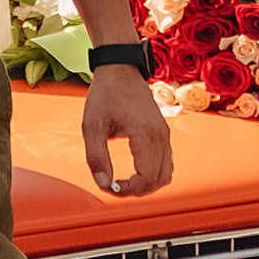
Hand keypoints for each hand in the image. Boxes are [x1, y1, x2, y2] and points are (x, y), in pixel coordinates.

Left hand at [82, 60, 172, 198]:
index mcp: (145, 134)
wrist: (120, 68)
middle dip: (137, 190)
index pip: (147, 177)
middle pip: (159, 180)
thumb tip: (103, 184)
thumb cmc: (106, 93)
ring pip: (166, 174)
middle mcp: (160, 135)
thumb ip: (96, 157)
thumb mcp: (91, 125)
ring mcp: (164, 134)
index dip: (129, 190)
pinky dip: (153, 173)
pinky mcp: (162, 133)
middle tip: (115, 186)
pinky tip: (134, 170)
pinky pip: (165, 162)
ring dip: (147, 183)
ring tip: (124, 180)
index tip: (111, 186)